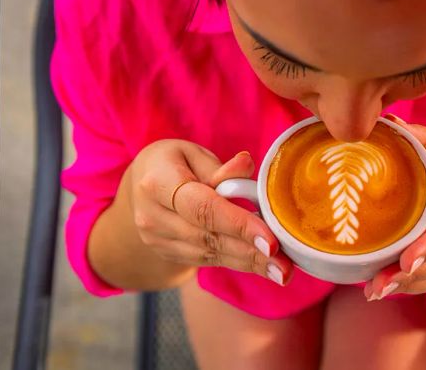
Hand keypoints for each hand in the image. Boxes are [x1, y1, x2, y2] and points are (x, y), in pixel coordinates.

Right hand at [129, 139, 292, 285]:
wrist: (139, 189)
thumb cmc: (173, 163)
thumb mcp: (192, 153)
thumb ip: (220, 167)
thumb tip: (247, 164)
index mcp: (158, 182)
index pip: (203, 207)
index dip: (238, 225)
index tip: (270, 240)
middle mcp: (153, 216)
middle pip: (209, 237)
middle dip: (251, 253)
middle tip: (285, 265)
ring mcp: (158, 239)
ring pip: (211, 254)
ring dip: (250, 263)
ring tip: (283, 271)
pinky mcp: (170, 253)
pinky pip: (208, 260)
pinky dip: (239, 263)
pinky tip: (265, 267)